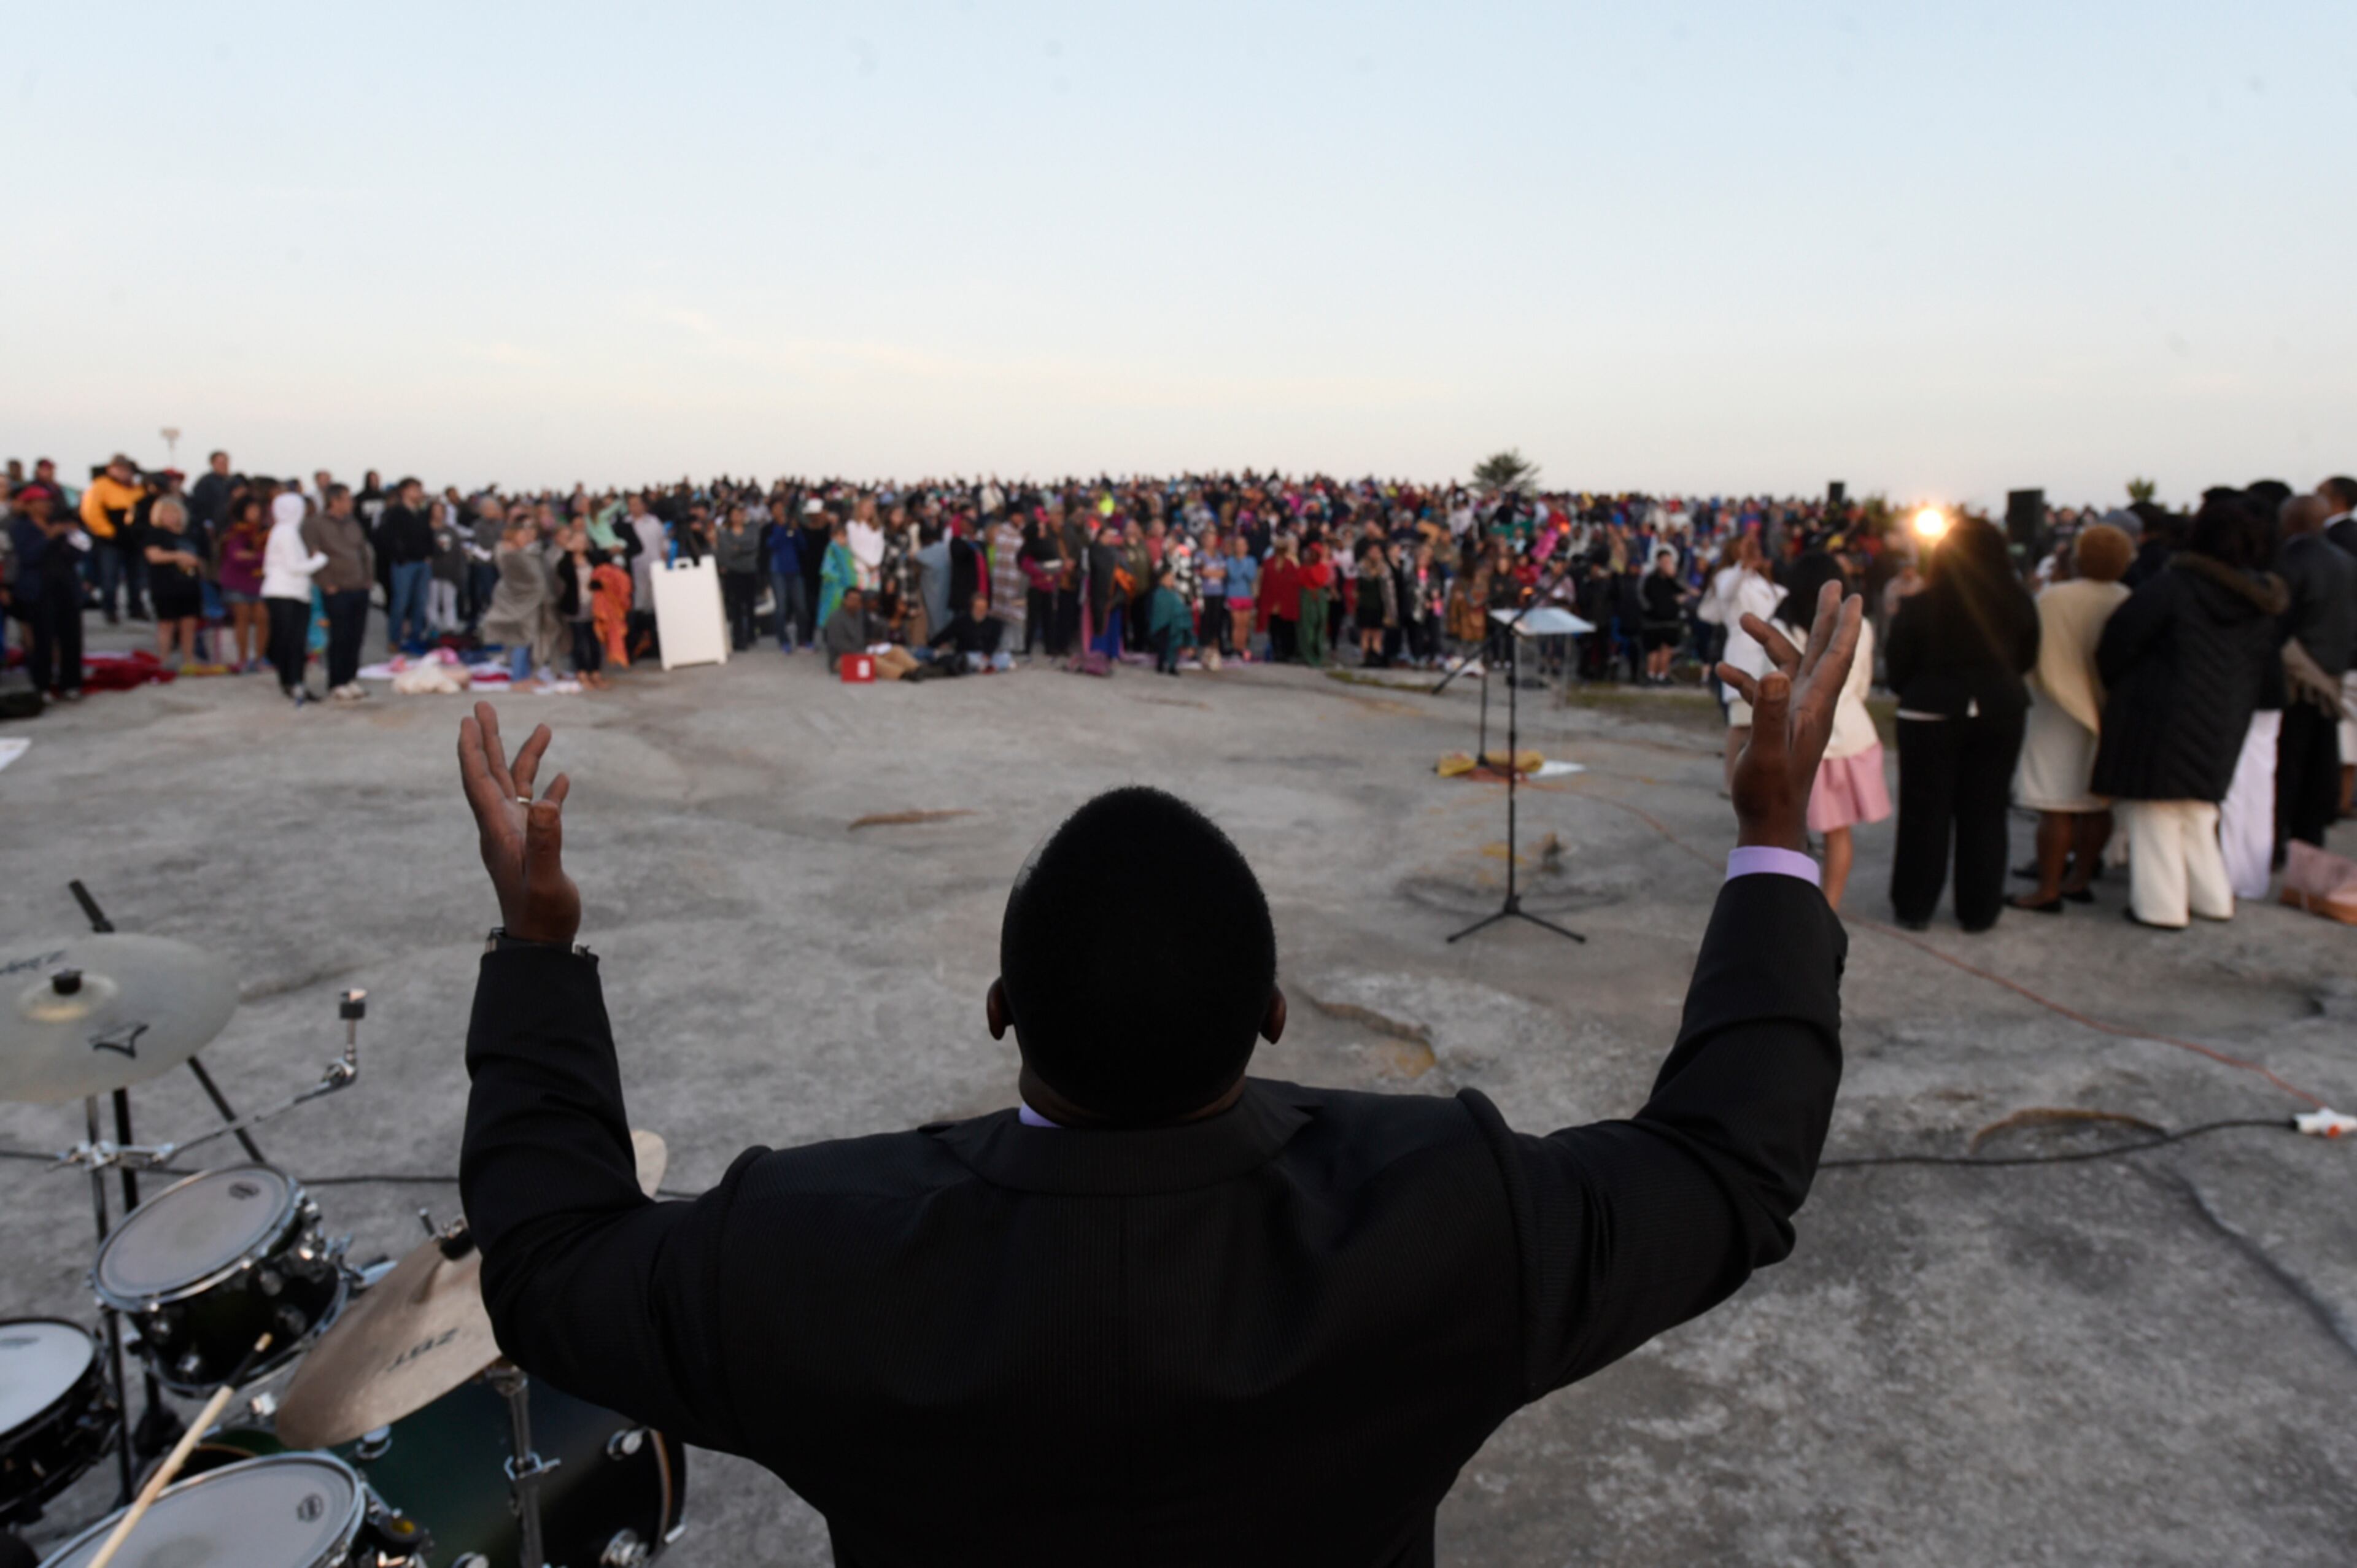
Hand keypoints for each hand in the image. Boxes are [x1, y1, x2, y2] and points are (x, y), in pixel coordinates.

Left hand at [456, 701, 579, 944]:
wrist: (541, 942)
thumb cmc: (543, 914)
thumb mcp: (547, 879)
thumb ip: (547, 842)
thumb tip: (548, 802)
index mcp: (498, 831)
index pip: (478, 782)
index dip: (471, 751)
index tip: (466, 721)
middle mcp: (502, 828)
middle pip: (491, 774)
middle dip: (487, 740)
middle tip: (482, 707)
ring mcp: (517, 835)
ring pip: (517, 786)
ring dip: (526, 757)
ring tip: (544, 727)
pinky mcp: (533, 845)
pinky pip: (538, 808)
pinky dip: (548, 789)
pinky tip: (562, 778)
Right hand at [1715, 581, 1864, 852]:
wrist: (1769, 822)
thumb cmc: (1768, 791)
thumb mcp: (1766, 750)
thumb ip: (1768, 712)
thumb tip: (1773, 673)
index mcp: (1813, 706)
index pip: (1836, 657)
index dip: (1845, 625)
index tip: (1853, 595)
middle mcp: (1810, 705)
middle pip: (1823, 651)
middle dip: (1826, 618)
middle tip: (1832, 584)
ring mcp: (1794, 714)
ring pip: (1789, 666)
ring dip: (1769, 642)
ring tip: (1744, 621)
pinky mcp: (1777, 726)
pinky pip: (1764, 692)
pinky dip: (1747, 678)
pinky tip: (1722, 673)